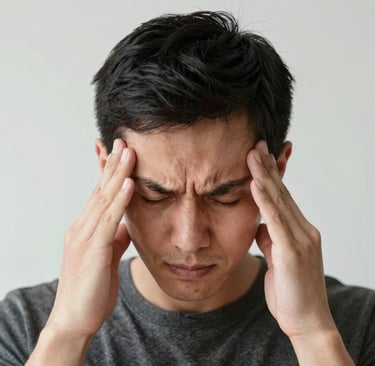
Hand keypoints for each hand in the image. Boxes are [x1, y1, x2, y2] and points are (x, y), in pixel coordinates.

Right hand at [46, 139, 134, 338]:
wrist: (75, 320)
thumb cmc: (91, 289)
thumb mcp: (107, 257)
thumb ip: (115, 238)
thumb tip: (126, 224)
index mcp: (86, 229)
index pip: (99, 194)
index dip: (108, 172)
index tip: (117, 152)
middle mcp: (82, 228)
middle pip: (100, 190)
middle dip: (113, 164)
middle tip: (123, 141)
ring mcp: (85, 238)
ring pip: (103, 200)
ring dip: (117, 174)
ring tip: (129, 153)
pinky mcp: (92, 251)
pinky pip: (108, 221)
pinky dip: (119, 200)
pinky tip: (129, 184)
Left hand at [247, 140, 335, 339]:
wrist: (307, 322)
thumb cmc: (290, 292)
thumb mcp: (277, 259)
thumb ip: (271, 239)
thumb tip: (259, 225)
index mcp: (298, 231)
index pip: (282, 197)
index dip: (271, 175)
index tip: (260, 156)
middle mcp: (303, 229)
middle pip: (282, 192)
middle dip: (268, 167)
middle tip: (256, 144)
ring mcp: (301, 239)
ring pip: (280, 200)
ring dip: (265, 175)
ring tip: (253, 153)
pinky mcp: (293, 251)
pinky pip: (276, 220)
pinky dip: (265, 200)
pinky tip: (256, 183)